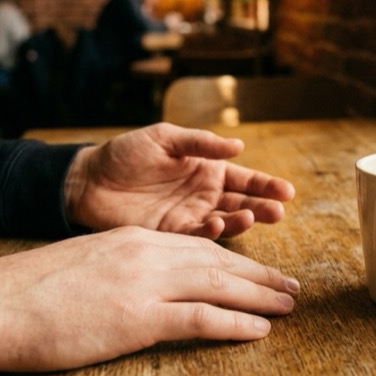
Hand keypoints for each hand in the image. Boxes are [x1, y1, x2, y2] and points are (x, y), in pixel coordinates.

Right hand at [0, 226, 298, 371]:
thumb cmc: (26, 294)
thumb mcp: (79, 267)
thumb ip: (114, 272)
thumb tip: (132, 291)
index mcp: (131, 241)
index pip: (195, 247)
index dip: (232, 258)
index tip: (256, 271)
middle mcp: (145, 253)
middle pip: (218, 261)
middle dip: (259, 275)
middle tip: (291, 287)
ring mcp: (145, 283)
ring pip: (220, 283)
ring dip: (261, 295)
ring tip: (289, 305)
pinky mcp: (140, 317)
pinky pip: (202, 318)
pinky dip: (236, 323)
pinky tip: (260, 330)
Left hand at [63, 123, 294, 239]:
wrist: (88, 180)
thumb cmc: (126, 153)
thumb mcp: (164, 138)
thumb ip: (200, 143)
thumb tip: (239, 146)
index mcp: (206, 170)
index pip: (245, 179)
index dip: (267, 186)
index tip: (287, 193)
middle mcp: (203, 196)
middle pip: (243, 204)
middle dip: (263, 208)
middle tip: (278, 212)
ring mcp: (189, 217)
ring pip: (225, 223)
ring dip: (241, 221)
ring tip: (251, 216)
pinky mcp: (171, 235)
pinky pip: (197, 237)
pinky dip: (211, 233)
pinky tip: (217, 224)